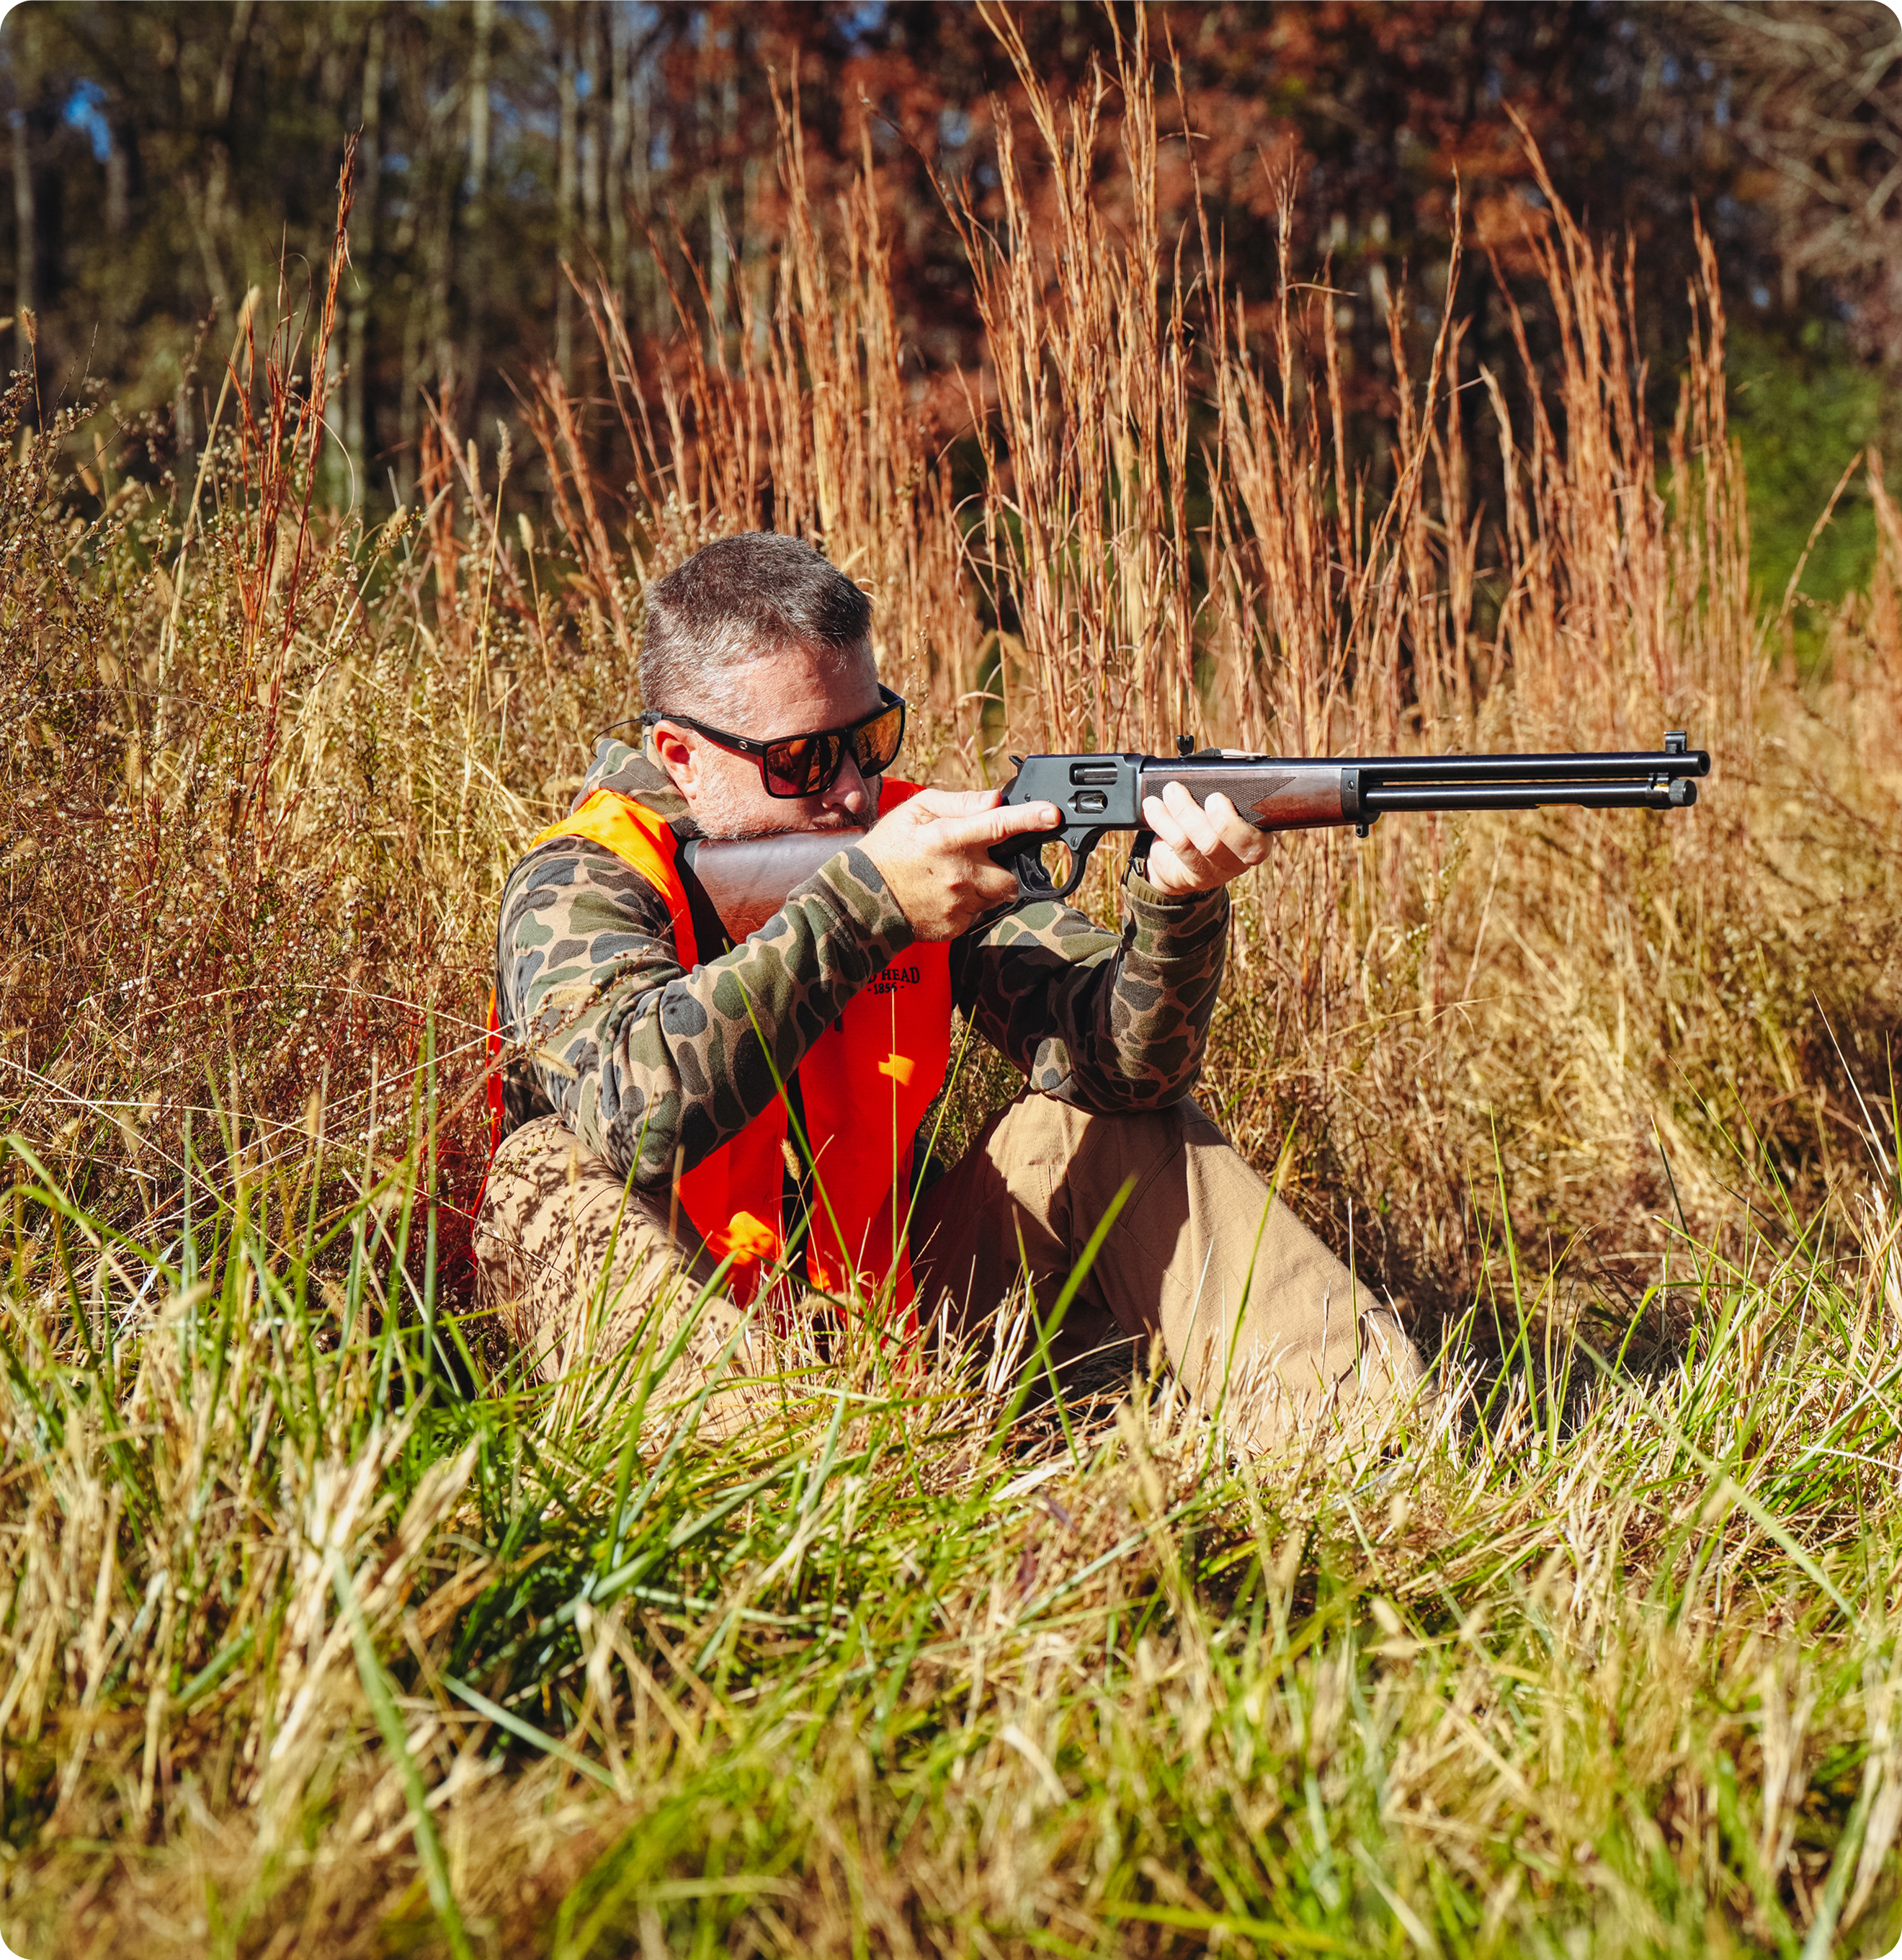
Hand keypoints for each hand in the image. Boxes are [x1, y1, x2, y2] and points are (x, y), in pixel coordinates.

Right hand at [860, 786, 1060, 940]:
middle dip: (1003, 867)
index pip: (998, 825)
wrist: (860, 901)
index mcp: (948, 839)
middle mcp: (958, 873)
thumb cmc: (886, 851)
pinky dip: (969, 904)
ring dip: (986, 885)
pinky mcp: (956, 927)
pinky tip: (944, 895)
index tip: (1053, 814)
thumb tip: (995, 799)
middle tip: (976, 860)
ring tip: (953, 877)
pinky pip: (979, 914)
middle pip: (1010, 874)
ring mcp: (959, 904)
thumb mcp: (915, 812)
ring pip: (997, 896)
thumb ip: (959, 803)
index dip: (1030, 819)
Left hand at [1140, 782, 1271, 895]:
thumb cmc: (1209, 816)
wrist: (1182, 856)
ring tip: (1171, 791)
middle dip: (1222, 819)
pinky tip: (1153, 806)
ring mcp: (1217, 868)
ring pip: (1205, 843)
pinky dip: (1163, 821)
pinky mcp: (1192, 872)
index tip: (1218, 798)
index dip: (1241, 821)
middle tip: (1209, 797)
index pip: (1261, 835)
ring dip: (1185, 812)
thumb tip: (1234, 758)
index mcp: (1258, 836)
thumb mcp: (1225, 793)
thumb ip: (1232, 773)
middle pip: (1239, 844)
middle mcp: (1242, 857)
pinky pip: (1180, 845)